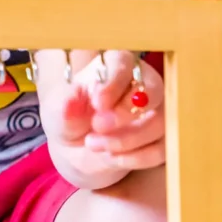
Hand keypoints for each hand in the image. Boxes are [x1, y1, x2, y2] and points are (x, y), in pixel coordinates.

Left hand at [39, 50, 164, 186]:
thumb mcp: (57, 110)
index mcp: (113, 65)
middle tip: (97, 126)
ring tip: (93, 144)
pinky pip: (162, 149)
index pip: (123, 63)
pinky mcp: (163, 137)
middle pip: (152, 91)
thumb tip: (69, 101)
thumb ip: (64, 104)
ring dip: (126, 140)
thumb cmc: (69, 118)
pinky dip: (135, 157)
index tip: (97, 103)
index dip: (113, 84)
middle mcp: (141, 82)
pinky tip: (110, 157)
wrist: (77, 148)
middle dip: (125, 113)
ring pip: (159, 122)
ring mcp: (157, 110)